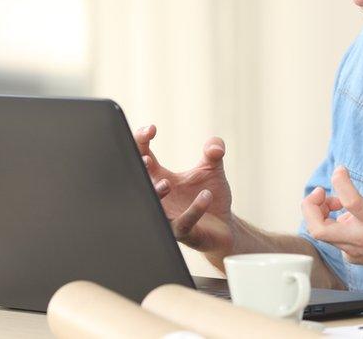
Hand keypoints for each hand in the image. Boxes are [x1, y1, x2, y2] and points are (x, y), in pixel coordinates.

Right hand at [136, 124, 233, 253]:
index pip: (141, 156)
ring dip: (157, 194)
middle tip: (145, 159)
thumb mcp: (212, 169)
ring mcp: (169, 216)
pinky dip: (194, 209)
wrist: (224, 226)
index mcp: (160, 176)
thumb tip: (215, 145)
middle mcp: (160, 196)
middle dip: (138, 170)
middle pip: (138, 180)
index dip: (141, 141)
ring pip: (154, 207)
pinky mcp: (184, 233)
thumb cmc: (210, 196)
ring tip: (168, 183)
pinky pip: (183, 223)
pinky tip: (206, 196)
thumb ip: (214, 151)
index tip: (152, 129)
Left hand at [300, 157, 362, 273]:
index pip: (349, 201)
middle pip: (318, 230)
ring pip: (323, 234)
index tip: (341, 170)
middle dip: (310, 207)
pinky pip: (335, 240)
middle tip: (320, 192)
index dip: (339, 180)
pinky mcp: (354, 257)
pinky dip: (334, 224)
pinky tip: (348, 216)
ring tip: (335, 201)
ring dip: (322, 213)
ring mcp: (356, 251)